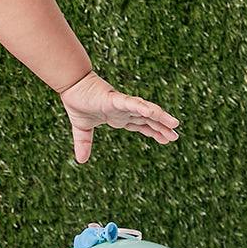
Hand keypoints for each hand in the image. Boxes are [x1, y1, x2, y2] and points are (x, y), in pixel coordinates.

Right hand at [58, 70, 179, 164]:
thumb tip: (80, 161)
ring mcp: (121, 104)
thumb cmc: (77, 102)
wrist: (70, 86)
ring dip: (160, 117)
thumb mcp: (82, 129)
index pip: (141, 126)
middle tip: (175, 136)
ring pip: (145, 111)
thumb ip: (83, 144)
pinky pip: (132, 103)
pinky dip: (143, 107)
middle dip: (162, 127)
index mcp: (119, 117)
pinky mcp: (115, 99)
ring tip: (174, 124)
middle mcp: (124, 111)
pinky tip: (154, 113)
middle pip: (148, 120)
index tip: (167, 139)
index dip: (154, 132)